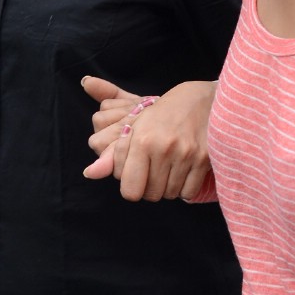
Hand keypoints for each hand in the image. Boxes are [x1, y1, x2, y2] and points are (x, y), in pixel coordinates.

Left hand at [82, 76, 216, 200]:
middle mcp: (162, 147)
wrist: (205, 100)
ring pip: (169, 195)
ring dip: (168, 187)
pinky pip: (188, 192)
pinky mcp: (204, 159)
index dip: (131, 185)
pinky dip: (185, 188)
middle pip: (149, 195)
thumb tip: (89, 173)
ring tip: (169, 167)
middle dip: (149, 188)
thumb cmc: (163, 115)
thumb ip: (111, 153)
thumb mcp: (134, 127)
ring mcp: (185, 154)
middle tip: (154, 170)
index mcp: (141, 140)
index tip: (137, 173)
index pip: (129, 189)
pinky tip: (184, 171)